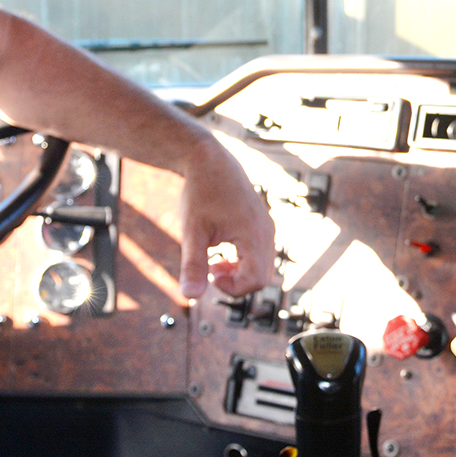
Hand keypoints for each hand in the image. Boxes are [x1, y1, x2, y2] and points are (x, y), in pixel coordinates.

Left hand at [176, 135, 274, 297]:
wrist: (208, 160)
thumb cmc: (201, 192)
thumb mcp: (192, 231)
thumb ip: (192, 265)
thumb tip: (189, 296)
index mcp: (254, 234)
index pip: (256, 281)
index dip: (233, 288)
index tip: (210, 275)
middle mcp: (267, 232)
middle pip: (263, 277)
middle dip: (236, 282)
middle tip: (211, 270)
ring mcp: (266, 227)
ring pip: (263, 267)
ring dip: (240, 273)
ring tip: (214, 263)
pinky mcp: (261, 224)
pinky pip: (260, 254)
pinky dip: (243, 262)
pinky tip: (221, 253)